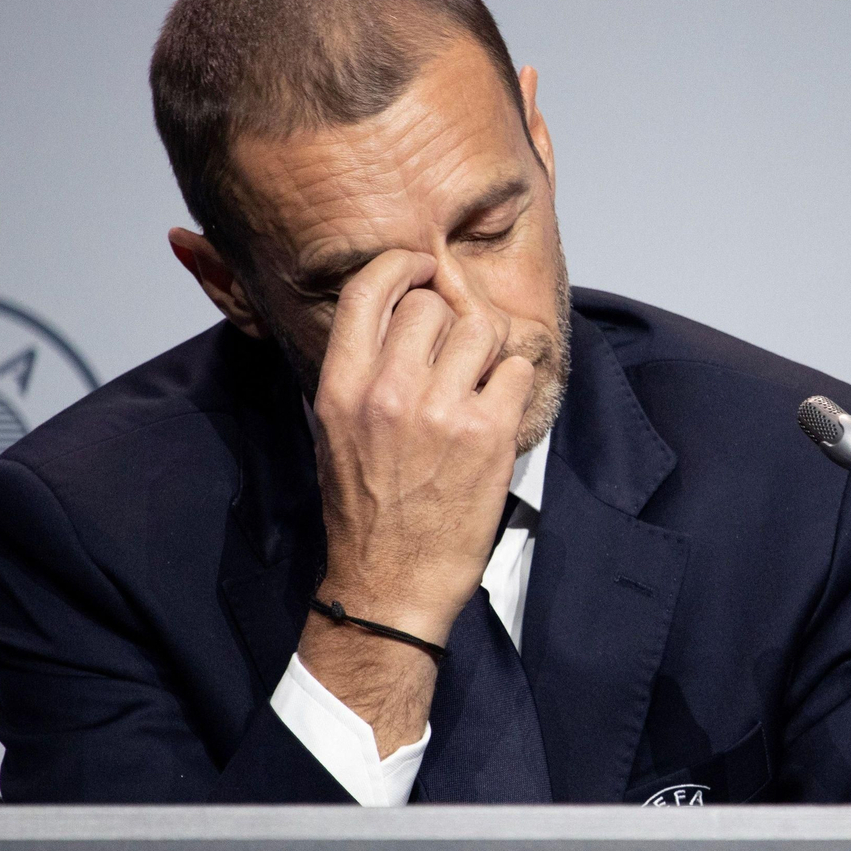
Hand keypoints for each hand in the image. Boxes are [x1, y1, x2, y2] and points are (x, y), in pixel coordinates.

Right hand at [296, 249, 535, 751]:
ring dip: (489, 348)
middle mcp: (388, 391)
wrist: (390, 584)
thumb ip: (360, 370)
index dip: (404, 266)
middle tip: (457, 350)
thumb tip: (395, 313)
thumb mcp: (334, 431)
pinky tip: (499, 410)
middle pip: (434, 303)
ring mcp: (441, 411)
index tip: (423, 270)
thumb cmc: (365, 511)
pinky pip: (516, 369)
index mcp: (341, 386)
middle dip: (452, 318)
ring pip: (483, 328)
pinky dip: (515, 383)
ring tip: (480, 380)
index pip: (369, 288)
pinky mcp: (488, 435)